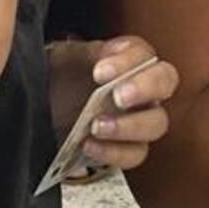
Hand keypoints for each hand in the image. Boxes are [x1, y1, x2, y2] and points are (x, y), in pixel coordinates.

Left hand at [47, 35, 177, 172]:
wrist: (44, 107)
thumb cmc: (59, 78)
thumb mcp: (66, 58)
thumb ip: (86, 54)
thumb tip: (102, 56)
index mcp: (129, 58)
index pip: (143, 53)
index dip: (128, 62)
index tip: (100, 72)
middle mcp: (142, 87)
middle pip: (165, 82)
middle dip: (144, 89)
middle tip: (119, 97)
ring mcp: (138, 119)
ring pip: (157, 123)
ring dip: (131, 126)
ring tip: (98, 126)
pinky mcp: (125, 148)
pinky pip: (135, 154)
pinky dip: (114, 152)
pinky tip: (89, 145)